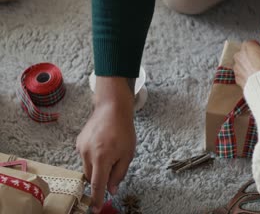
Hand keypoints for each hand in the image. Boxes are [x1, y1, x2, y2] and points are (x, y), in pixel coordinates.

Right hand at [76, 77, 135, 212]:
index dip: (96, 198)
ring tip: (109, 151)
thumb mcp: (127, 154)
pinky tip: (102, 145)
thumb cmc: (124, 131)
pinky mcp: (78, 142)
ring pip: (87, 167)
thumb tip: (111, 190)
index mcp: (102, 157)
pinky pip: (85, 157)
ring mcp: (80, 147)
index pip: (98, 184)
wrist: (112, 108)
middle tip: (113, 167)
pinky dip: (93, 157)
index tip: (95, 209)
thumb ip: (119, 174)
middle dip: (101, 178)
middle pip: (91, 177)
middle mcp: (87, 153)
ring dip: (97, 167)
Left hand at [233, 41, 259, 88]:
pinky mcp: (236, 77)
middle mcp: (239, 54)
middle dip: (250, 56)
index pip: (252, 43)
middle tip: (259, 62)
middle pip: (244, 53)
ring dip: (246, 66)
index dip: (258, 48)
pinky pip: (241, 74)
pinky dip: (245, 75)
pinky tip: (252, 78)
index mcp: (248, 46)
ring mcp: (236, 66)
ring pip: (241, 64)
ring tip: (255, 71)